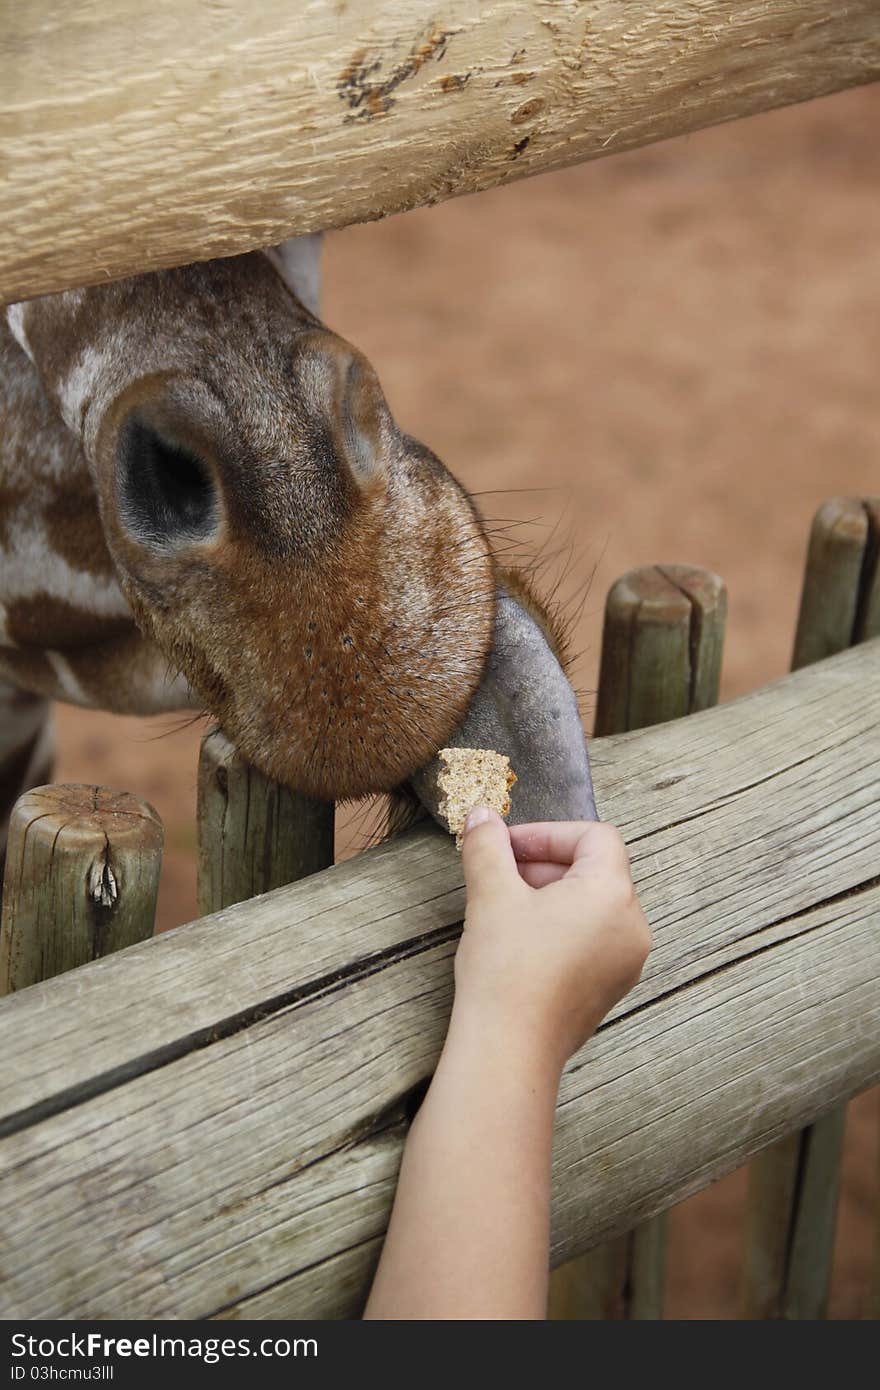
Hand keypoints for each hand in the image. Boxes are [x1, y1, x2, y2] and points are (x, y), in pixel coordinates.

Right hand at [453, 810, 650, 1073]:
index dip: (547, 833)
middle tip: (499, 872)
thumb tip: (482, 816)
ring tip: (506, 906)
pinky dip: (563, 925)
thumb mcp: (490, 894)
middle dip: (545, 863)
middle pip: (597, 869)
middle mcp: (633, 926)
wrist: (509, 1051)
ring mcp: (627, 961)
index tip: (506, 846)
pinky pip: (595, 938)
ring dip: (552, 893)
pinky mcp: (612, 987)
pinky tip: (522, 940)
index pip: (593, 837)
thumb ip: (488, 846)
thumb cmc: (506, 970)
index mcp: (613, 894)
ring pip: (594, 905)